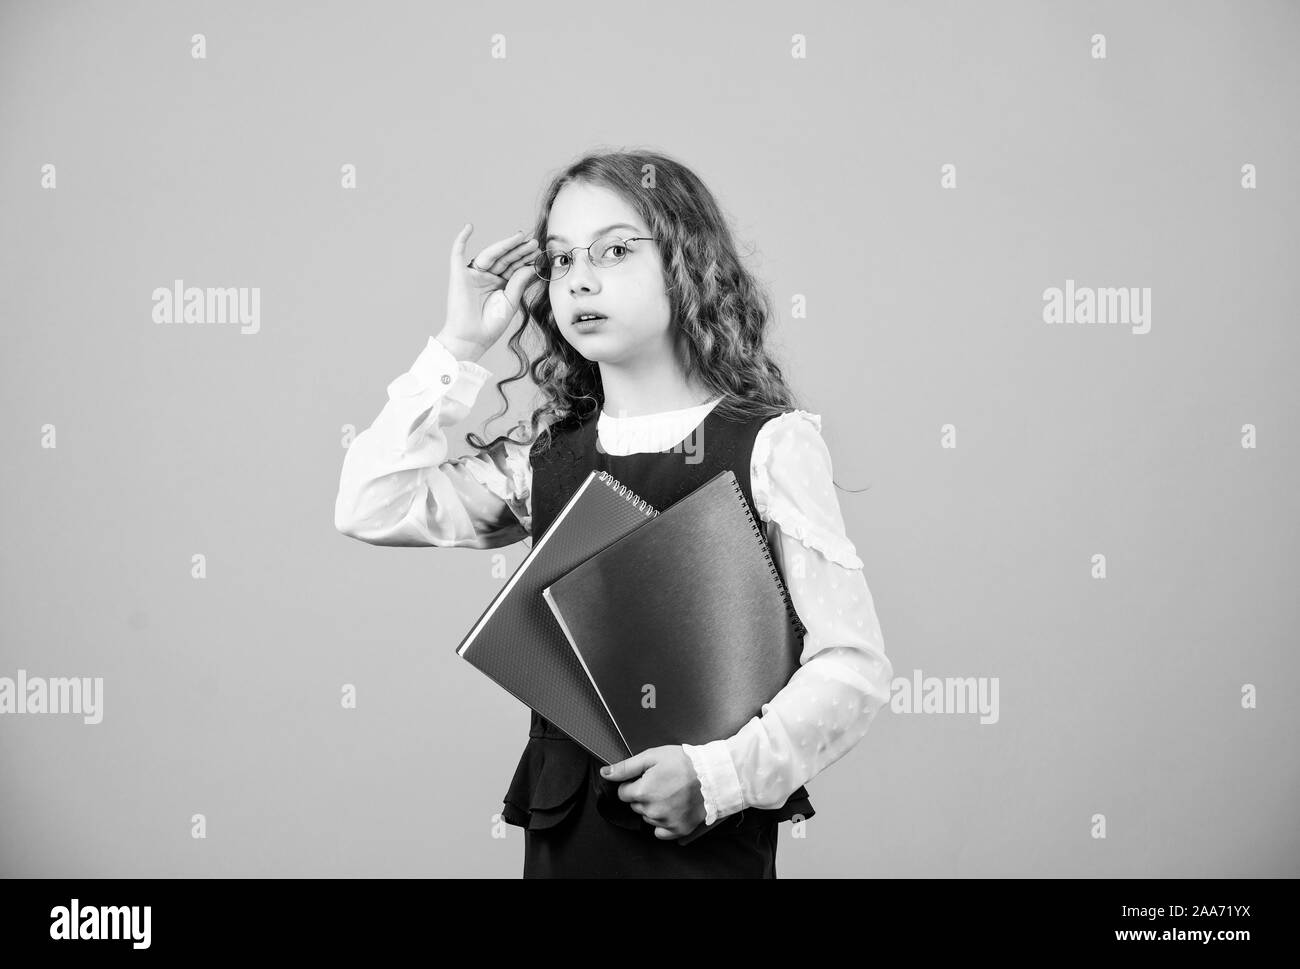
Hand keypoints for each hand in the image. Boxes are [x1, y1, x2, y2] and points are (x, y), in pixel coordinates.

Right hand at [439, 224, 540, 361]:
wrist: (473, 339)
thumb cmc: (491, 325)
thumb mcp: (510, 302)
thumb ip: (519, 282)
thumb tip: (531, 266)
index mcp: (500, 284)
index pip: (514, 266)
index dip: (526, 258)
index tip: (540, 252)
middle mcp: (487, 277)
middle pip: (505, 258)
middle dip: (519, 250)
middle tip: (534, 242)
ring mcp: (473, 275)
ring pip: (490, 254)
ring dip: (504, 245)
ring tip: (520, 237)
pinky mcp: (459, 275)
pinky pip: (457, 254)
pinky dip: (461, 239)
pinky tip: (469, 227)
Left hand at [602, 745, 706, 839]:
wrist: (713, 774)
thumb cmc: (684, 762)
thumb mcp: (652, 756)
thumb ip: (626, 767)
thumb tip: (605, 773)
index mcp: (643, 792)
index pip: (623, 793)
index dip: (633, 783)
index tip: (647, 778)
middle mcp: (652, 810)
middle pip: (635, 805)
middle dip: (643, 795)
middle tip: (662, 783)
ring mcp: (666, 822)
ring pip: (648, 817)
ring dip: (653, 808)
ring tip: (670, 793)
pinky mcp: (679, 829)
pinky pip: (660, 832)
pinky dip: (663, 823)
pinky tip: (672, 809)